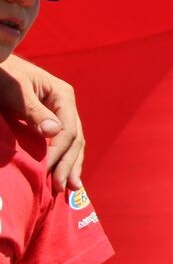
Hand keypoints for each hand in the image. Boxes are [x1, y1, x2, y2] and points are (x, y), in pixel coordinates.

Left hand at [0, 56, 83, 191]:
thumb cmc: (3, 75)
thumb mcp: (16, 92)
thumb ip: (35, 111)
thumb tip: (54, 132)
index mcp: (63, 96)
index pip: (69, 130)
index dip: (60, 153)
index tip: (47, 173)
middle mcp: (66, 106)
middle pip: (75, 140)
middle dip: (69, 164)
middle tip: (62, 187)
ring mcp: (60, 114)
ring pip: (72, 144)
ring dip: (71, 166)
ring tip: (69, 188)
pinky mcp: (50, 122)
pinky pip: (62, 143)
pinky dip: (63, 159)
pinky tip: (63, 174)